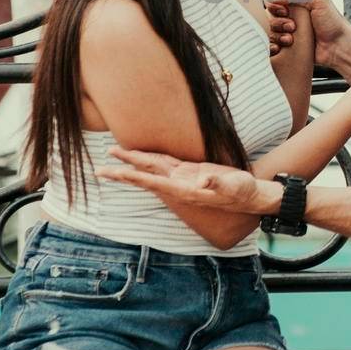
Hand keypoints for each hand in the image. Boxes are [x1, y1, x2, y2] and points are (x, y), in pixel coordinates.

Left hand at [99, 147, 269, 212]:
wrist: (250, 195)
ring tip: (114, 154)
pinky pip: (165, 162)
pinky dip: (150, 158)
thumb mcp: (232, 187)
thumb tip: (203, 182)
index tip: (116, 172)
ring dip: (133, 162)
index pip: (153, 182)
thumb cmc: (241, 192)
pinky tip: (139, 154)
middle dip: (123, 171)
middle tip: (101, 168)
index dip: (134, 177)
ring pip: (152, 168)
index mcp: (184, 190)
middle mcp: (178, 185)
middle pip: (145, 176)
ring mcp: (182, 178)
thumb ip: (217, 184)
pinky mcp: (189, 171)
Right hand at [268, 0, 349, 67]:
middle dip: (278, 23)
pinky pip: (271, 46)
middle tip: (292, 26)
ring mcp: (288, 32)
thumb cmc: (332, 22)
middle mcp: (290, 17)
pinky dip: (273, 46)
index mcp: (296, 3)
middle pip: (269, 17)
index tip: (285, 11)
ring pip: (269, 32)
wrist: (339, 46)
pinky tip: (282, 47)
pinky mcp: (287, 47)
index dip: (275, 7)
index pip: (273, 1)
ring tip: (291, 39)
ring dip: (277, 36)